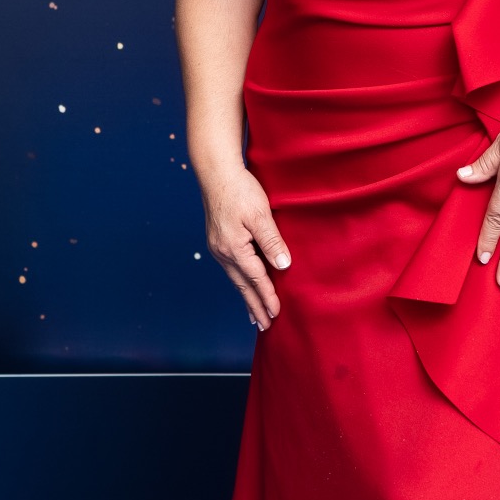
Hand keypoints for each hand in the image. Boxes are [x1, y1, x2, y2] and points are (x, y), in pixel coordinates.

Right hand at [200, 165, 291, 329]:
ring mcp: (218, 247)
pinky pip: (231, 269)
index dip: (268, 297)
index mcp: (234, 248)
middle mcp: (223, 252)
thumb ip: (272, 241)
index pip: (256, 279)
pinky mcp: (218, 241)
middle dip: (254, 306)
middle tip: (265, 326)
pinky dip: (240, 282)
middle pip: (242, 286)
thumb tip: (283, 266)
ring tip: (254, 314)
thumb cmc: (240, 190)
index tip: (277, 314)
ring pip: (235, 279)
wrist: (216, 173)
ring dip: (246, 297)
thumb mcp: (261, 215)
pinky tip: (244, 285)